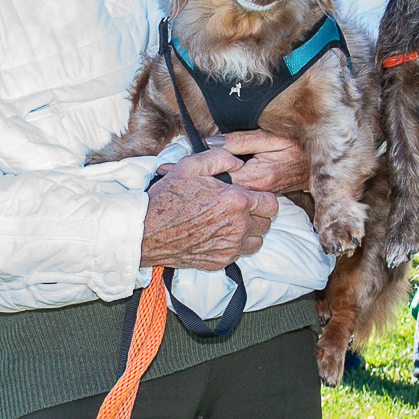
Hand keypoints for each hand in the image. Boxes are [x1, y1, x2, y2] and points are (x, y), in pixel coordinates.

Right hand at [139, 172, 277, 269]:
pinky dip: (234, 245)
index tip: (249, 196)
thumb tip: (239, 161)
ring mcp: (230, 247)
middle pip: (267, 223)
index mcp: (236, 201)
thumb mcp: (191, 165)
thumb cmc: (168, 198)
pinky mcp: (221, 261)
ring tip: (231, 222)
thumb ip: (221, 158)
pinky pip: (240, 253)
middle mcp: (238, 226)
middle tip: (238, 208)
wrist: (147, 231)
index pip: (271, 203)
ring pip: (257, 241)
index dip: (262, 198)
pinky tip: (218, 234)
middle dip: (257, 214)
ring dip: (249, 232)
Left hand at [210, 130, 310, 193]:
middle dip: (212, 178)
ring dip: (222, 183)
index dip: (208, 170)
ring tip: (214, 170)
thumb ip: (239, 140)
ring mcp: (262, 196)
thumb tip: (211, 142)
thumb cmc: (297, 145)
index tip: (201, 160)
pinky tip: (231, 175)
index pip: (221, 179)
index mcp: (257, 176)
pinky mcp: (266, 196)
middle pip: (224, 189)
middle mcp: (259, 191)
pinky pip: (244, 193)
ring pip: (233, 193)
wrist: (320, 162)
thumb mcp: (269, 136)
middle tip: (202, 165)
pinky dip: (234, 185)